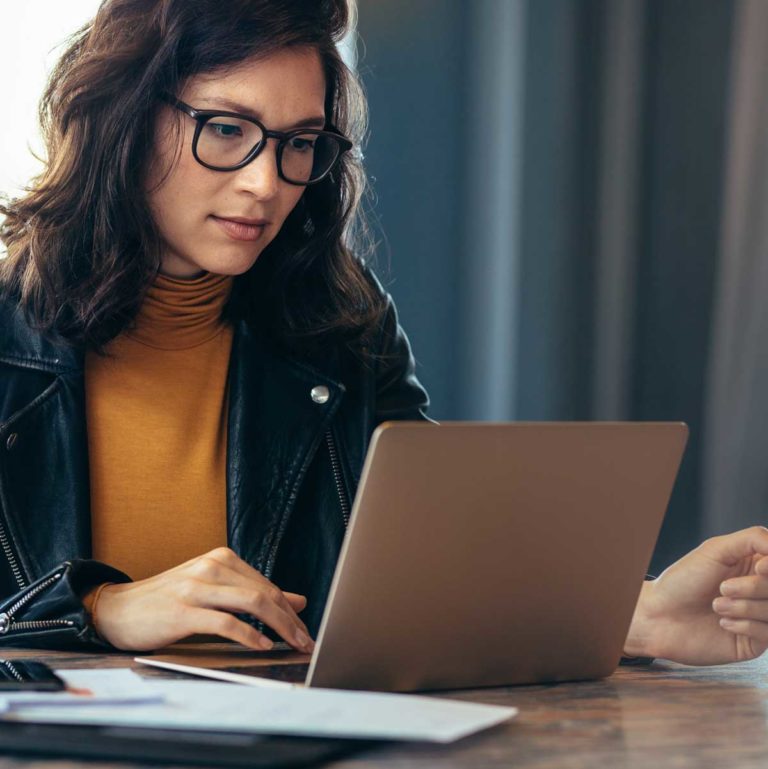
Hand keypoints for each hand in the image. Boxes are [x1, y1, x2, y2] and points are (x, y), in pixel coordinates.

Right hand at [92, 547, 313, 652]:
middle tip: (307, 641)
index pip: (267, 584)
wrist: (116, 609)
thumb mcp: (213, 590)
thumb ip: (252, 593)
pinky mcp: (183, 611)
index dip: (290, 609)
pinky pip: (225, 622)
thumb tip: (297, 600)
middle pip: (265, 593)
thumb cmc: (167, 601)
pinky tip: (262, 646)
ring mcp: (197, 587)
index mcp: (221, 558)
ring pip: (252, 603)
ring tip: (292, 644)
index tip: (305, 629)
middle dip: (291, 620)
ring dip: (279, 626)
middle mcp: (212, 567)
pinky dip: (249, 635)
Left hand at [625, 526, 767, 664]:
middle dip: (753, 588)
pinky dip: (743, 625)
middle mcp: (759, 591)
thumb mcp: (714, 550)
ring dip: (742, 607)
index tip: (759, 568)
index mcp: (753, 566)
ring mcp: (758, 616)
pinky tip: (722, 623)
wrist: (659, 616)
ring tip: (716, 605)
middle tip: (723, 588)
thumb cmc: (682, 582)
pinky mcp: (754, 641)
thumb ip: (752, 539)